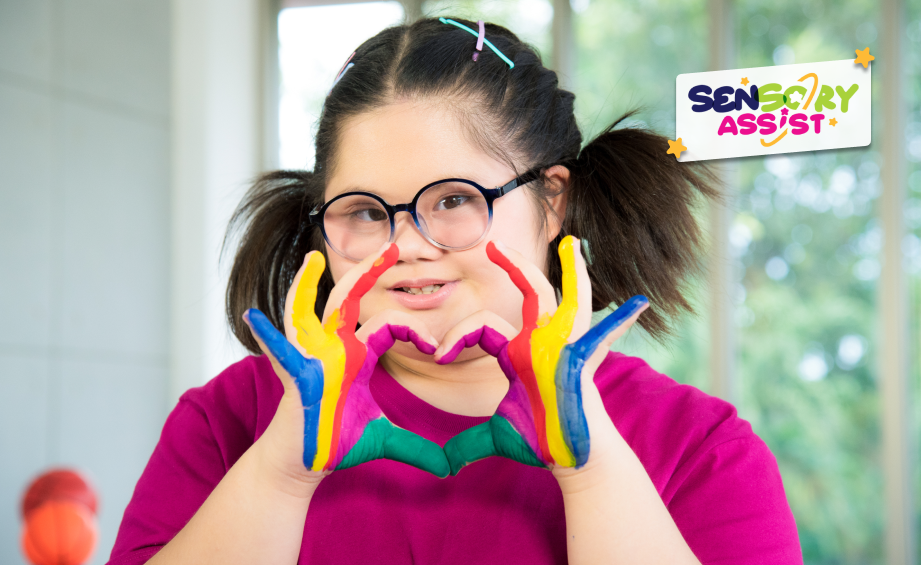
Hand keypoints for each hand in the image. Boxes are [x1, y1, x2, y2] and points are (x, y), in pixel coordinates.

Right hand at [245, 244, 450, 478]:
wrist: (305, 461)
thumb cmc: (337, 443)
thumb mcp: (383, 439)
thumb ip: (416, 447)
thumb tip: (450, 468)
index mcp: (357, 354)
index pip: (388, 324)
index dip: (414, 330)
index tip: (436, 348)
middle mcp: (333, 348)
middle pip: (350, 299)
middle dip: (369, 270)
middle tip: (392, 244)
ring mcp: (310, 357)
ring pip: (309, 311)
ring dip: (306, 285)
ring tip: (312, 259)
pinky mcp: (294, 376)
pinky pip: (278, 351)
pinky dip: (267, 336)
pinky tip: (255, 318)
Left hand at [436, 236, 647, 473]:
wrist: (570, 456)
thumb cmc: (540, 442)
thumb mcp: (497, 436)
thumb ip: (467, 444)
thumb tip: (441, 465)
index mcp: (518, 353)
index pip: (483, 327)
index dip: (456, 338)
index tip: (437, 354)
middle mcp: (542, 343)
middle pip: (530, 294)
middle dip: (515, 266)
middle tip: (494, 245)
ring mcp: (565, 349)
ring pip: (567, 300)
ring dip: (574, 273)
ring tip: (571, 244)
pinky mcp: (581, 362)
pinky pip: (600, 336)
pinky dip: (619, 322)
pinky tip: (638, 304)